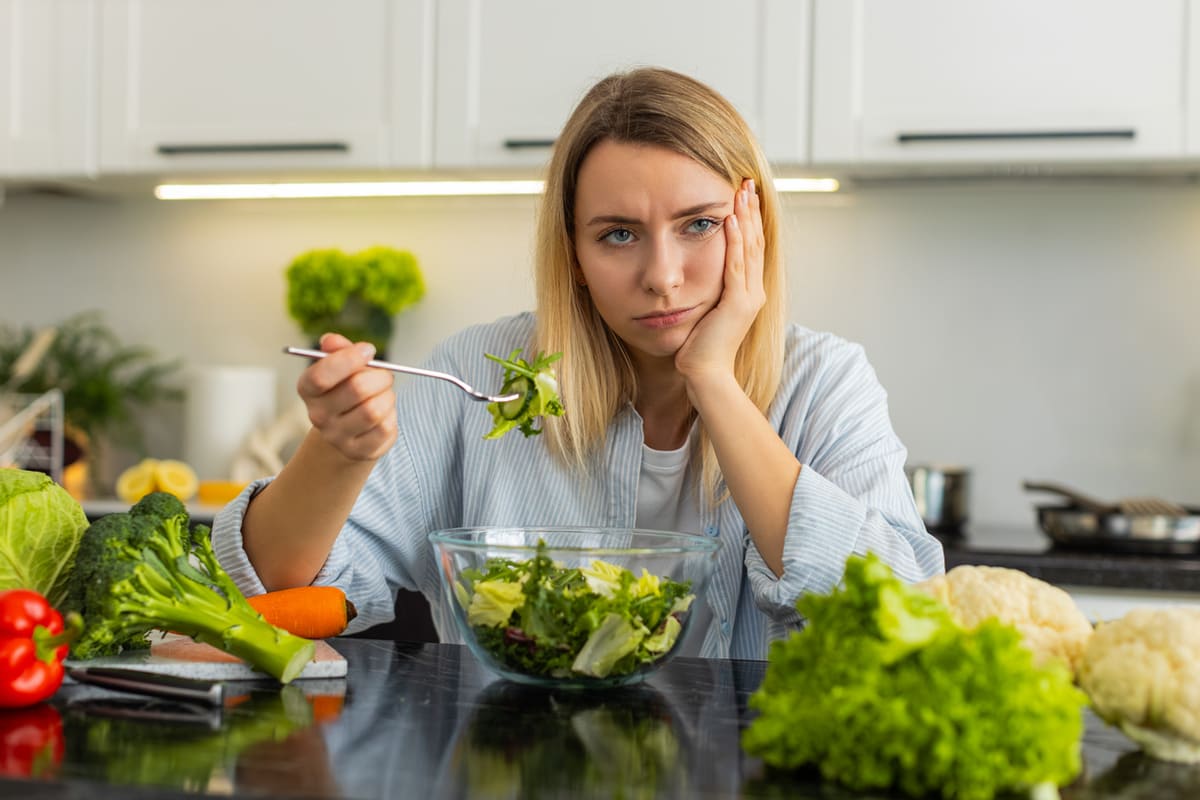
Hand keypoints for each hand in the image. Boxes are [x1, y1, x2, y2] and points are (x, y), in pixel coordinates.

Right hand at [296, 333, 396, 461]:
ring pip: (374, 410)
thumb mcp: (341, 367)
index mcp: (308, 389)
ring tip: (384, 394)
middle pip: (356, 389)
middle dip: (379, 376)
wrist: (347, 431)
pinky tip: (384, 414)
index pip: (320, 375)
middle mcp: (318, 415)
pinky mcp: (358, 452)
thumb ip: (338, 350)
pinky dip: (392, 416)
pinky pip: (385, 428)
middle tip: (386, 375)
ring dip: (388, 397)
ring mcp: (337, 437)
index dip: (348, 359)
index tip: (368, 349)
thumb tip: (331, 340)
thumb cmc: (346, 390)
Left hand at [675, 178, 765, 387]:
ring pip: (749, 248)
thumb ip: (708, 290)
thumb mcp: (706, 311)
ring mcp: (749, 297)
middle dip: (751, 210)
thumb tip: (695, 271)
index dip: (750, 220)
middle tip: (747, 182)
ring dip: (745, 218)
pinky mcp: (737, 303)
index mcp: (749, 292)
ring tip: (741, 192)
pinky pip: (735, 265)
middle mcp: (754, 291)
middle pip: (755, 242)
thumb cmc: (699, 348)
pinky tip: (729, 220)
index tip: (743, 195)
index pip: (751, 248)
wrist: (705, 374)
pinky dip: (733, 241)